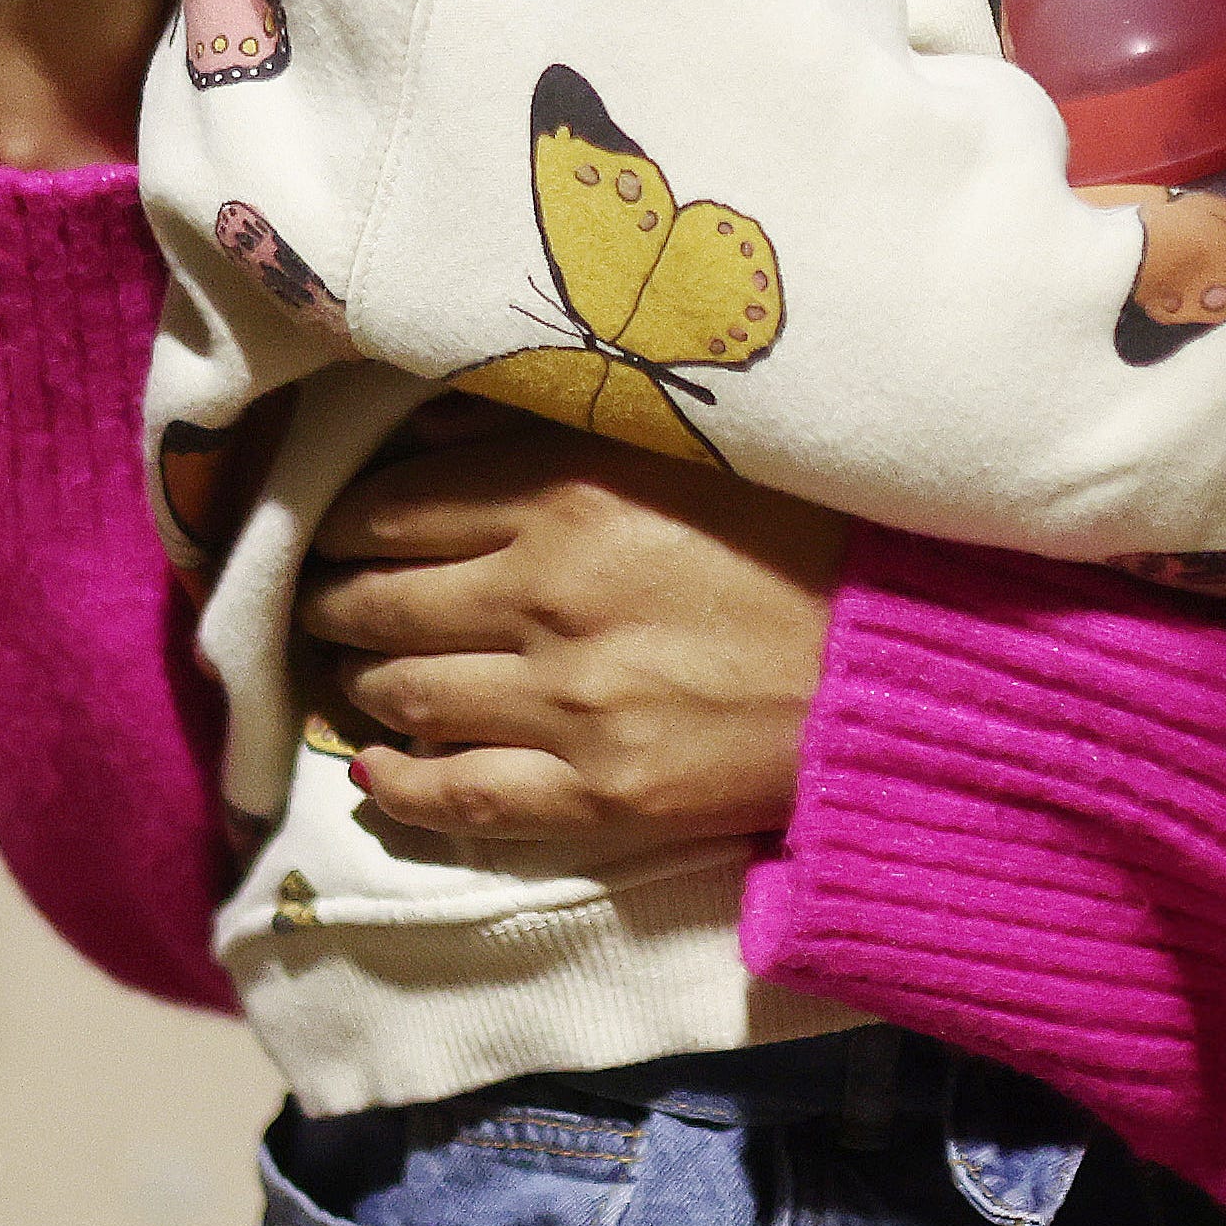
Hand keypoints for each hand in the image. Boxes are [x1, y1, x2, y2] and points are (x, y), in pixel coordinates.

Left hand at [295, 405, 845, 844]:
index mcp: (566, 491)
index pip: (390, 508)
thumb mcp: (683, 448)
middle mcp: (545, 594)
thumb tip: (427, 433)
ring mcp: (566, 702)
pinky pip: (457, 795)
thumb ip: (551, 430)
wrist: (902, 660)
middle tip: (323, 601)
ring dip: (357, 681)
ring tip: (356, 671)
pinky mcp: (599, 793)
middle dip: (331, 601)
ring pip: (402, 694)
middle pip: (376, 602)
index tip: (336, 529)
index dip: (341, 523)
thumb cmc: (806, 535)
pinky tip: (375, 768)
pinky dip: (397, 782)